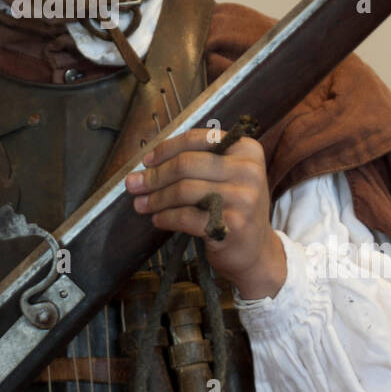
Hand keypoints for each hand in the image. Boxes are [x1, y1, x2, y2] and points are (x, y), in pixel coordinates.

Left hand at [124, 127, 286, 299]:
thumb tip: (147, 164)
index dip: (167, 149)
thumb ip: (197, 163)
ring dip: (156, 198)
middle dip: (155, 175)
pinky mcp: (232, 225)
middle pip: (187, 164)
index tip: (146, 161)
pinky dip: (166, 218)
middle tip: (133, 185)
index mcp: (246, 150)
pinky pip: (186, 216)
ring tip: (141, 204)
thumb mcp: (227, 177)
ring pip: (184, 190)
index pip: (198, 139)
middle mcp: (248, 170)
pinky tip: (158, 220)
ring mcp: (243, 198)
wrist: (257, 252)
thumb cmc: (234, 209)